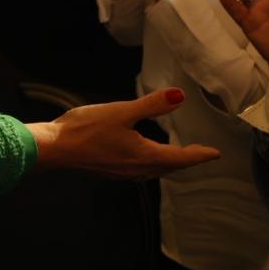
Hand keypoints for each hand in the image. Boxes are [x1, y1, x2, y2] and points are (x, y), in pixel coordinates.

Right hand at [29, 87, 220, 178]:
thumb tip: (180, 96)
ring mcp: (122, 173)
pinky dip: (149, 163)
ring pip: (153, 170)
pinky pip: (138, 170)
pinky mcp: (109, 171)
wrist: (54, 148)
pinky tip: (140, 155)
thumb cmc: (86, 129)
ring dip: (166, 163)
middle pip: (168, 167)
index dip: (199, 155)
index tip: (214, 154)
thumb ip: (151, 105)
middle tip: (197, 153)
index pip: (180, 157)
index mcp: (145, 155)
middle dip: (184, 161)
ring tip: (172, 154)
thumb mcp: (121, 112)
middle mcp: (137, 169)